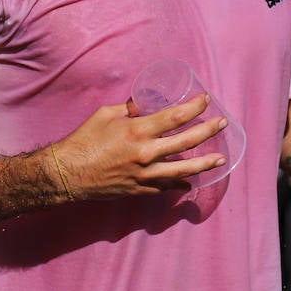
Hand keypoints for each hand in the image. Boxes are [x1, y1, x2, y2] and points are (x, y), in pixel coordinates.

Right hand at [52, 95, 227, 199]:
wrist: (68, 174)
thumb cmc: (84, 139)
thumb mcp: (105, 114)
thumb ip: (129, 109)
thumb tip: (144, 104)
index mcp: (138, 130)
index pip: (175, 116)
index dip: (194, 107)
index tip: (206, 100)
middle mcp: (146, 153)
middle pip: (186, 141)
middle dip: (208, 131)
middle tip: (222, 124)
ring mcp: (145, 175)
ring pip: (183, 170)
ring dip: (204, 163)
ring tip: (220, 159)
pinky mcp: (140, 190)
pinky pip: (166, 186)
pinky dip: (179, 183)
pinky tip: (189, 181)